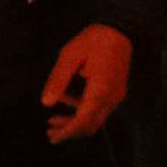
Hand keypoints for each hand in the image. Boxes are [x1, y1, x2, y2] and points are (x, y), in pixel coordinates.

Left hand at [41, 24, 132, 142]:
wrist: (120, 29)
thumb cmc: (94, 39)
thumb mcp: (70, 55)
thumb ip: (58, 80)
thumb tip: (46, 103)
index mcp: (101, 89)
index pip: (83, 120)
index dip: (67, 131)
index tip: (53, 137)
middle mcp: (111, 97)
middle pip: (90, 125)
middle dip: (69, 131)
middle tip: (49, 132)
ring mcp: (116, 96)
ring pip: (94, 119)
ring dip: (74, 121)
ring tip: (53, 120)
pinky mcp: (115, 92)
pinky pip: (98, 108)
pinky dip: (81, 110)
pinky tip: (66, 99)